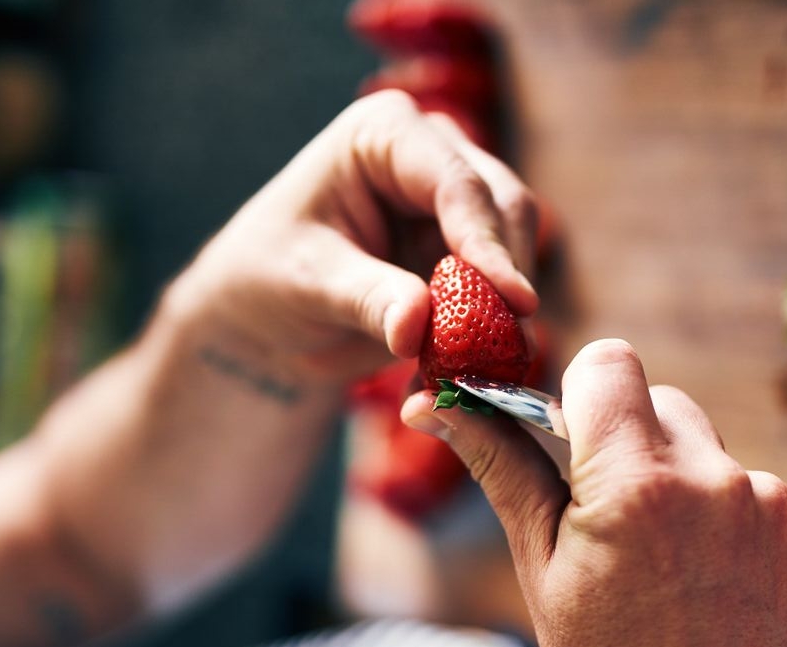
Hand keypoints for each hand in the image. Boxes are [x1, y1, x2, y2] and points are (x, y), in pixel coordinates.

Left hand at [165, 89, 538, 386]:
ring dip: (507, 313)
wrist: (268, 312)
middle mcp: (435, 153)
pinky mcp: (472, 252)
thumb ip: (366, 299)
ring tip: (486, 371)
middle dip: (507, 280)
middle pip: (504, 209)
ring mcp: (460, 202)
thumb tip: (418, 326)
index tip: (517, 301)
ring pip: (518, 250)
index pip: (456, 184)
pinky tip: (475, 373)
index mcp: (386, 132)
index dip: (488, 244)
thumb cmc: (268, 275)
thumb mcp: (307, 284)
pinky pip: (504, 291)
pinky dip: (495, 333)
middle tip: (509, 352)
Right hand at [403, 339, 786, 646]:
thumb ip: (499, 467)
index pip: (610, 362)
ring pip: (709, 449)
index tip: (572, 435)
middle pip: (661, 401)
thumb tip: (433, 407)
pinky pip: (755, 490)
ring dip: (682, 481)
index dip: (582, 391)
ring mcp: (772, 508)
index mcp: (635, 484)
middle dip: (629, 441)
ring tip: (664, 563)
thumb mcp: (538, 565)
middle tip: (611, 514)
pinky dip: (729, 517)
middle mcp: (715, 482)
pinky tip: (709, 581)